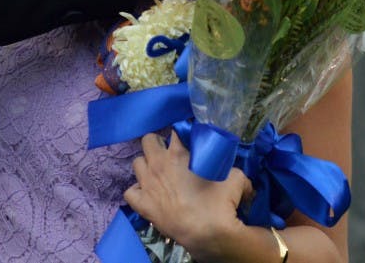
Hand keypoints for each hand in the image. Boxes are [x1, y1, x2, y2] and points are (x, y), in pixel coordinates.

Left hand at [124, 131, 250, 258]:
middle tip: (168, 154)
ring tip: (157, 173)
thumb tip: (231, 168)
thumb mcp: (235, 178)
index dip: (180, 135)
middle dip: (157, 144)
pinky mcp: (141, 203)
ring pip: (137, 163)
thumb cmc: (219, 203)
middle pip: (148, 140)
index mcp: (177, 153)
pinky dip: (137, 191)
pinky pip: (130, 191)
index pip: (174, 131)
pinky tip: (147, 194)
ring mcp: (146, 183)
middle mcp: (158, 163)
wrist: (207, 233)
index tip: (185, 142)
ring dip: (146, 165)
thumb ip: (229, 167)